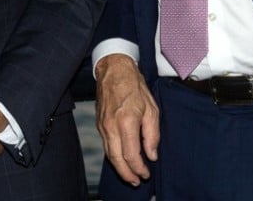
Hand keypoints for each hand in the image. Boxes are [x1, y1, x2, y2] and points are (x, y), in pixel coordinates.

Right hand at [95, 54, 158, 186]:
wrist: (113, 70)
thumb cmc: (133, 86)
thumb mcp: (151, 108)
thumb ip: (152, 134)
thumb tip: (151, 154)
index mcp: (126, 122)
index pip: (131, 155)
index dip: (139, 168)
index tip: (146, 173)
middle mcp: (111, 126)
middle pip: (116, 159)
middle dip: (127, 174)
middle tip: (136, 181)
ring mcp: (103, 126)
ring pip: (109, 154)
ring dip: (119, 168)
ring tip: (129, 175)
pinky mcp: (99, 124)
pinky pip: (106, 145)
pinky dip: (113, 156)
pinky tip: (121, 158)